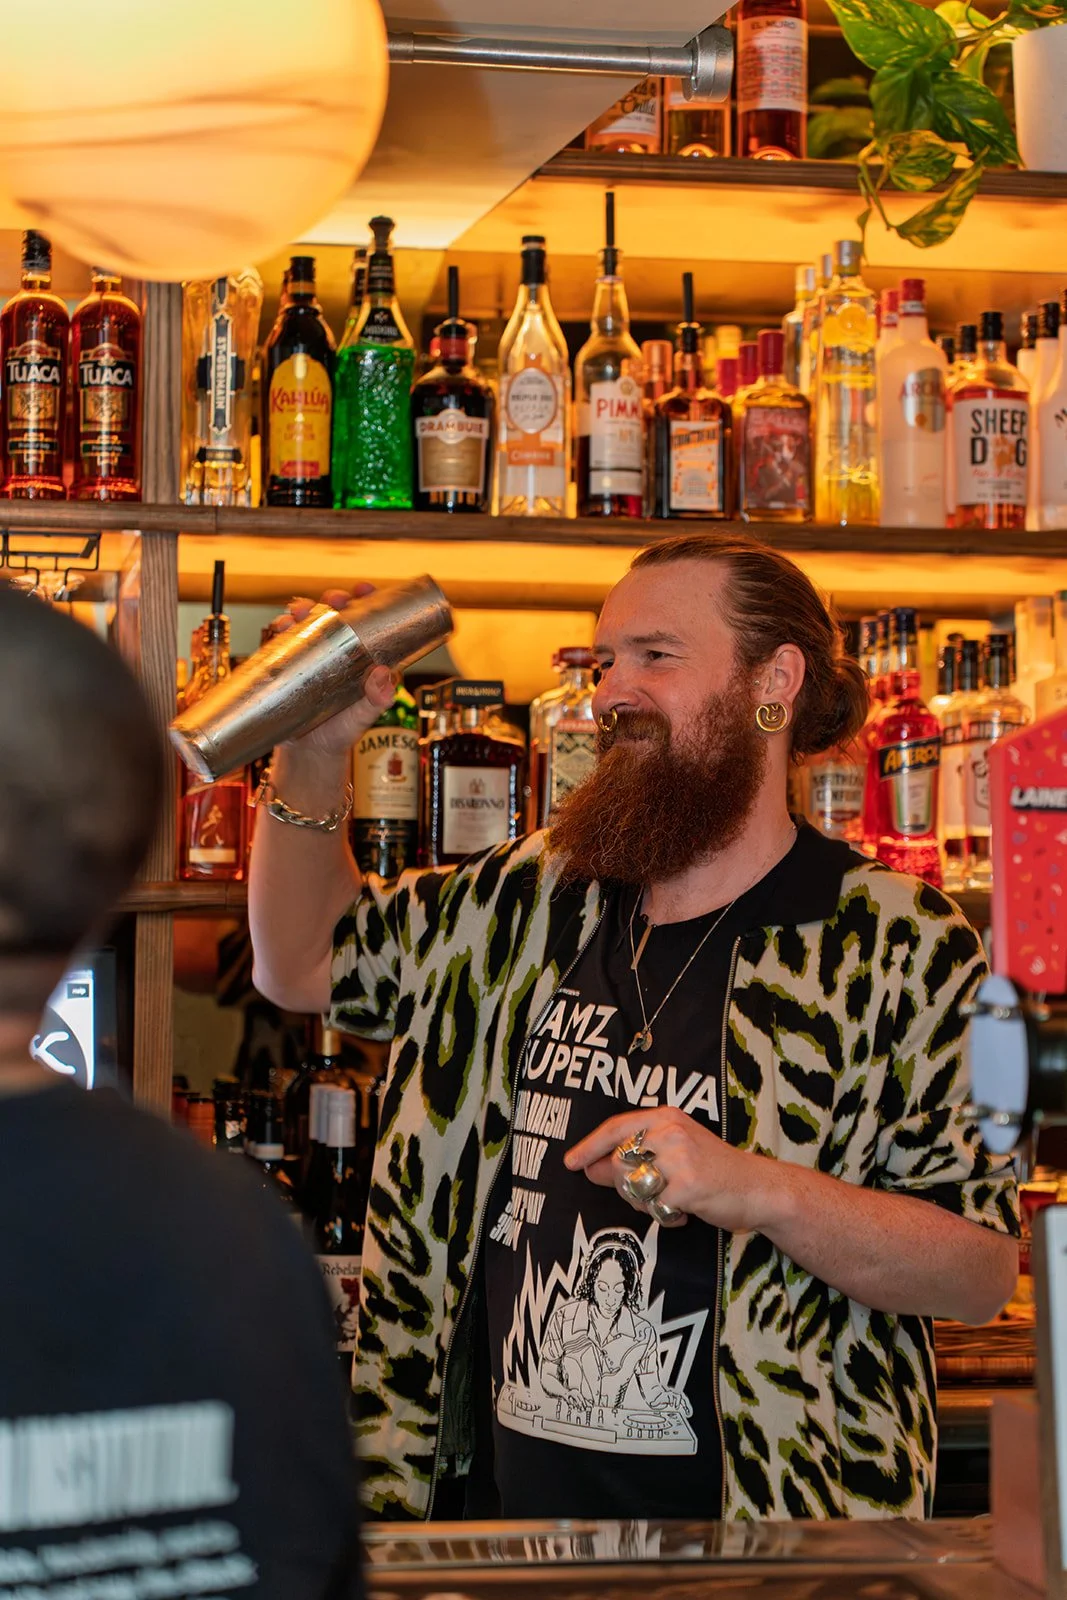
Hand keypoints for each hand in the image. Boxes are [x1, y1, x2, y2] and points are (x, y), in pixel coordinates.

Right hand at [271, 587, 398, 757]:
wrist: (309, 755)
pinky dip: (281, 629)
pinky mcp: (289, 666)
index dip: (366, 600)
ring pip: (308, 624)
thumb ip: (376, 700)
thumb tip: (385, 675)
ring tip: (299, 610)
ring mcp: (312, 658)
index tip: (363, 589)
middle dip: (333, 600)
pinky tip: (280, 625)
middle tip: (333, 599)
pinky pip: (283, 642)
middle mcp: (337, 652)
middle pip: (335, 615)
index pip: (366, 621)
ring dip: (303, 610)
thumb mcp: (364, 718)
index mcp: (361, 658)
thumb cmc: (342, 734)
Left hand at [564, 1106, 778, 1234]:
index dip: (589, 1145)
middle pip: (619, 1162)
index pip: (615, 1127)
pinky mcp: (687, 1187)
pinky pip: (655, 1209)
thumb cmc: (712, 1169)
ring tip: (670, 1200)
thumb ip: (636, 1154)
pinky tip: (686, 1211)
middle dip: (623, 1186)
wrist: (757, 1187)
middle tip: (648, 1195)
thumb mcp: (675, 1149)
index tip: (570, 1162)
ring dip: (645, 1203)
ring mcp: (680, 1158)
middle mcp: (671, 1132)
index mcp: (666, 1117)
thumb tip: (590, 1167)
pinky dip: (667, 1217)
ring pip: (632, 1186)